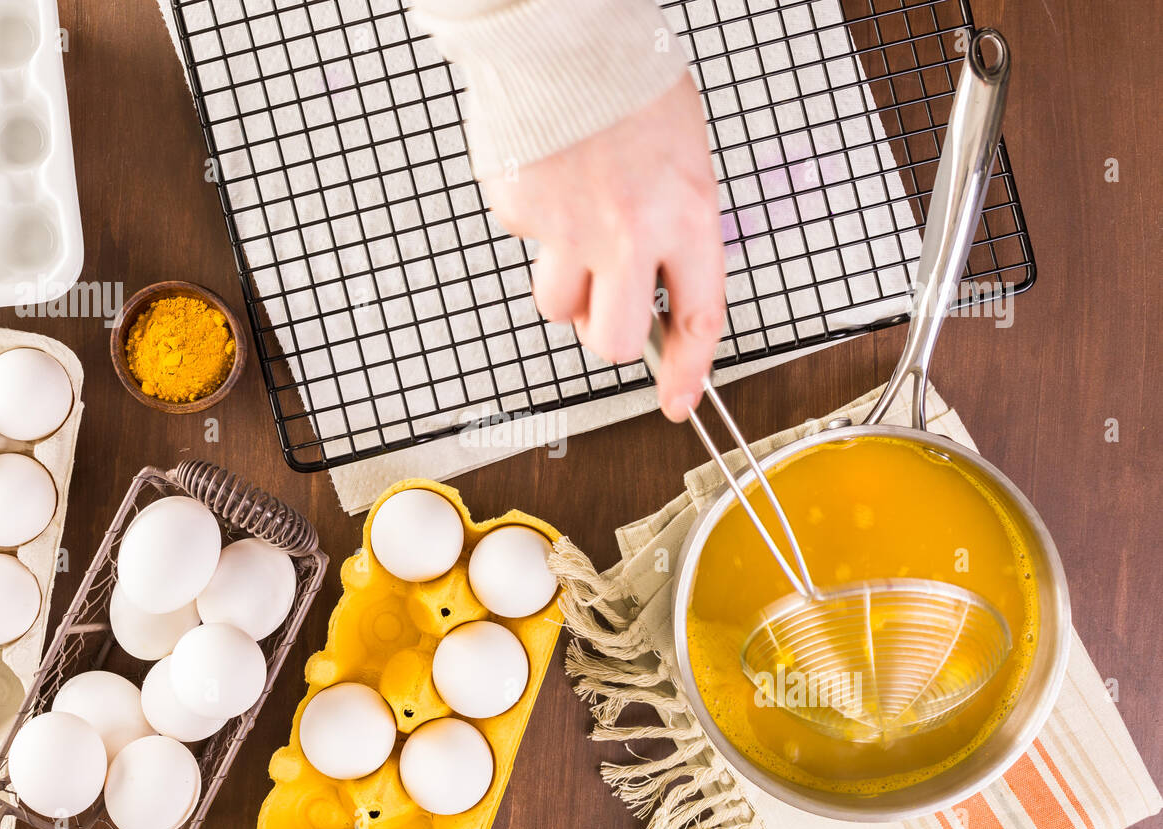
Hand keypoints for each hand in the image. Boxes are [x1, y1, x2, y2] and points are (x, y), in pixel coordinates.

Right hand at [481, 75, 725, 421]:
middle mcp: (631, 232)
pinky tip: (550, 182)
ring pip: (558, 307)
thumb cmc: (629, 87)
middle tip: (607, 303)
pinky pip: (527, 249)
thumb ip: (677, 231)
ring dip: (566, 281)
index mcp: (688, 215)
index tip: (678, 400)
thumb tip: (661, 291)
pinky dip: (536, 226)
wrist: (564, 36)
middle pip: (613, 342)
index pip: (699, 319)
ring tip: (575, 224)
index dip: (689, 372)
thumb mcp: (685, 160)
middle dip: (608, 334)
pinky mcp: (522, 215)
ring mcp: (570, 229)